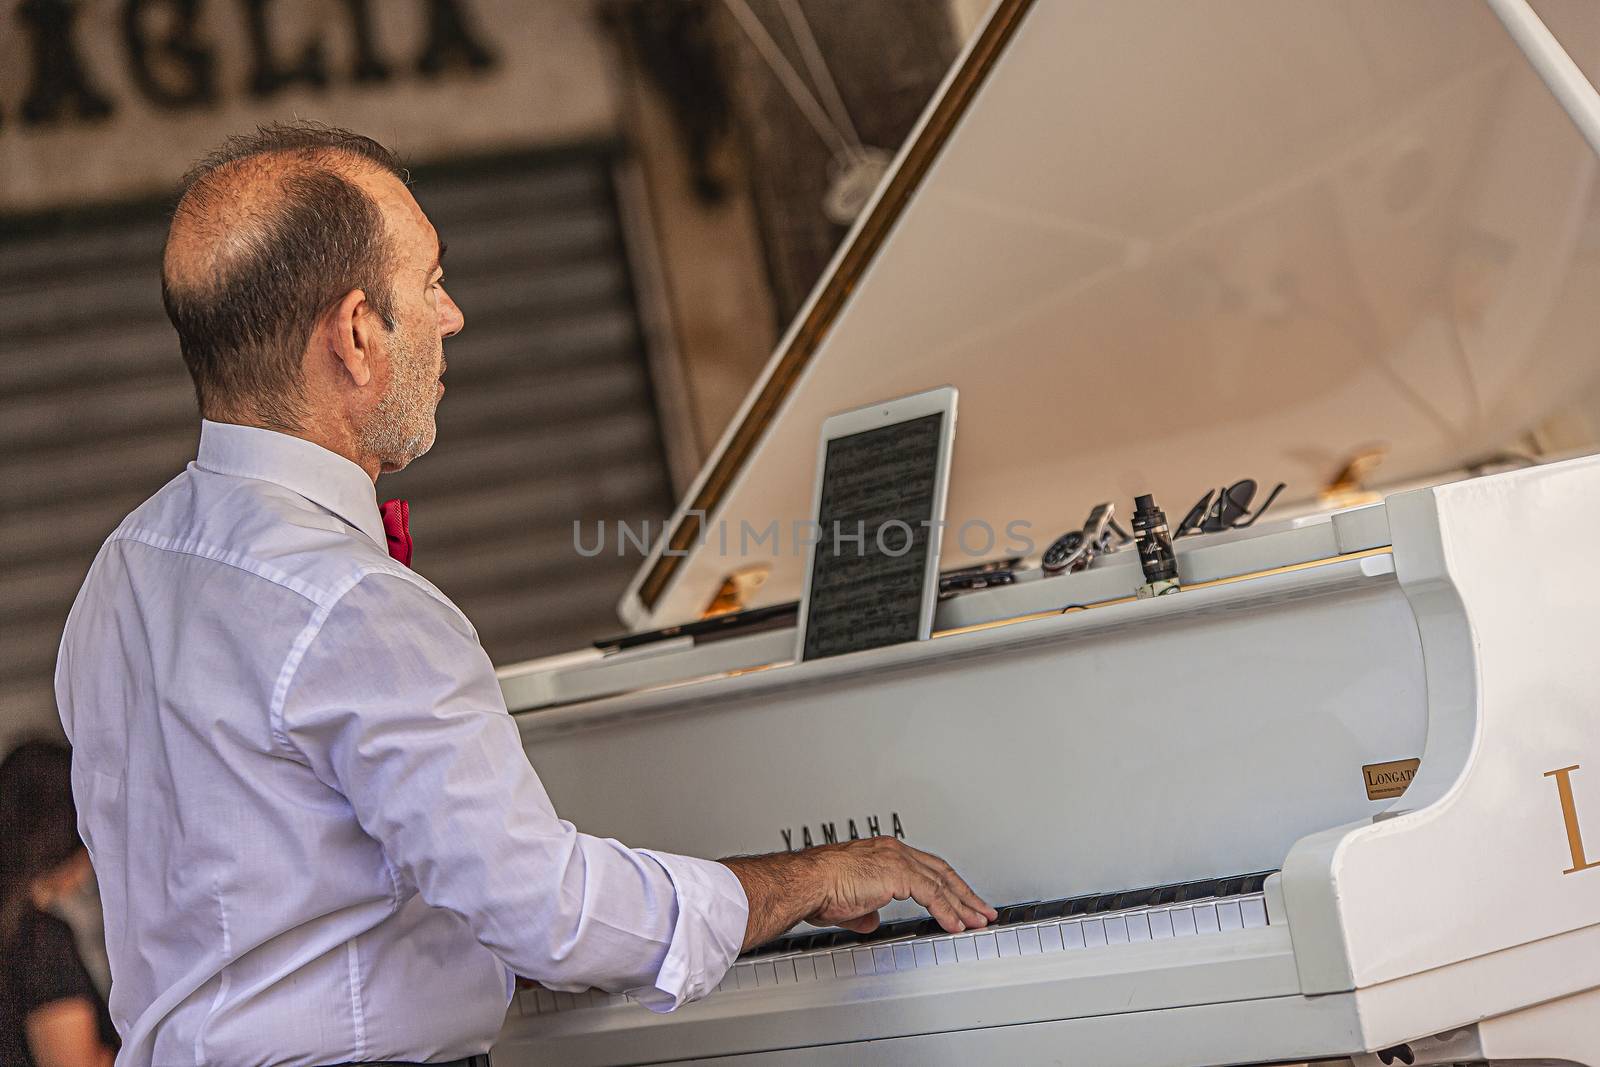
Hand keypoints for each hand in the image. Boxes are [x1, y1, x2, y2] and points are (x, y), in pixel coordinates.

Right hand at [806, 836, 994, 934]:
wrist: (806, 882)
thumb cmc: (817, 888)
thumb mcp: (848, 904)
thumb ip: (866, 911)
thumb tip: (872, 920)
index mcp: (883, 852)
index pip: (925, 867)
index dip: (945, 886)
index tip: (959, 900)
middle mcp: (893, 850)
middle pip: (941, 872)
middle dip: (964, 893)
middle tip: (981, 910)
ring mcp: (897, 860)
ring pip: (942, 883)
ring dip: (963, 905)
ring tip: (977, 921)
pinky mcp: (898, 873)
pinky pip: (932, 895)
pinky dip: (947, 912)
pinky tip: (956, 925)